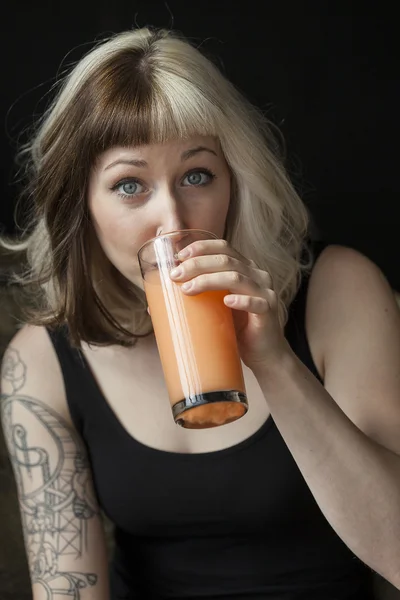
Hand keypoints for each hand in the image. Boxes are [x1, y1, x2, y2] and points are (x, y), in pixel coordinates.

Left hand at [169, 238, 290, 372]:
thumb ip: (196, 299)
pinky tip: (227, 302)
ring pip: (237, 278)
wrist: (263, 354)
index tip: (179, 256)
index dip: (201, 247)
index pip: (223, 247)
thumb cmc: (237, 329)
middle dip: (197, 264)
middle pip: (226, 260)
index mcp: (244, 268)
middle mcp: (256, 275)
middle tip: (176, 274)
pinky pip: (256, 302)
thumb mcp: (215, 309)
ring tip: (188, 289)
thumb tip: (155, 304)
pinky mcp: (268, 311)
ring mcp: (265, 292)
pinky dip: (241, 301)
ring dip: (209, 280)